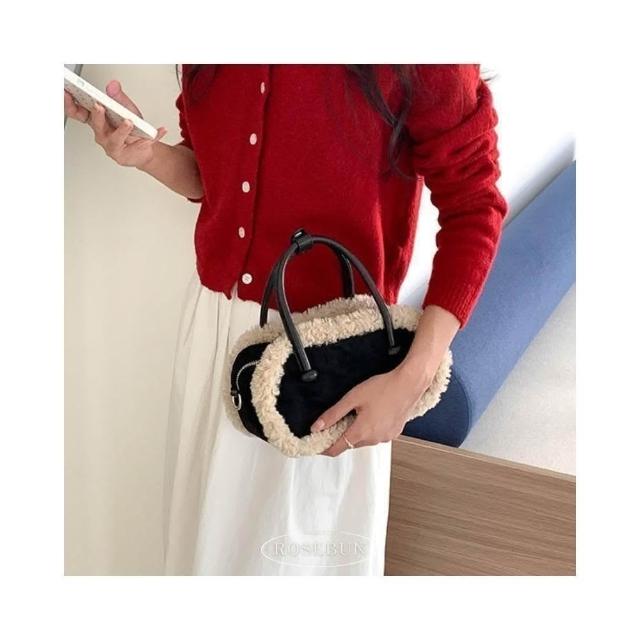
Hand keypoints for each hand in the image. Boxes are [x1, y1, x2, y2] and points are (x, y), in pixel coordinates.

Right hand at [64, 80, 166, 168]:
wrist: (144, 150)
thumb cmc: (132, 130)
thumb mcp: (127, 109)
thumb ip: (119, 98)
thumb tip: (113, 84)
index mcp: (97, 121)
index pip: (79, 112)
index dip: (70, 103)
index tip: (67, 92)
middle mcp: (101, 133)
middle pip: (95, 124)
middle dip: (96, 115)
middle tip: (99, 106)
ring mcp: (111, 146)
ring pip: (114, 138)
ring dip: (122, 130)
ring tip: (129, 122)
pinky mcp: (124, 155)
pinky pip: (137, 145)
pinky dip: (150, 138)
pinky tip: (160, 131)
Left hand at [311, 363, 435, 456]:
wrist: (409, 383)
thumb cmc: (384, 388)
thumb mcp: (352, 398)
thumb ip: (333, 414)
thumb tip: (317, 426)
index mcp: (362, 432)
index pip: (336, 449)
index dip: (323, 448)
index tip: (316, 445)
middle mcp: (374, 439)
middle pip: (350, 444)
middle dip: (340, 436)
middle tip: (334, 421)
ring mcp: (385, 437)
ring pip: (364, 440)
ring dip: (356, 431)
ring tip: (356, 413)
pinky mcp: (394, 433)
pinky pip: (376, 435)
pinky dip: (369, 429)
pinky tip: (371, 414)